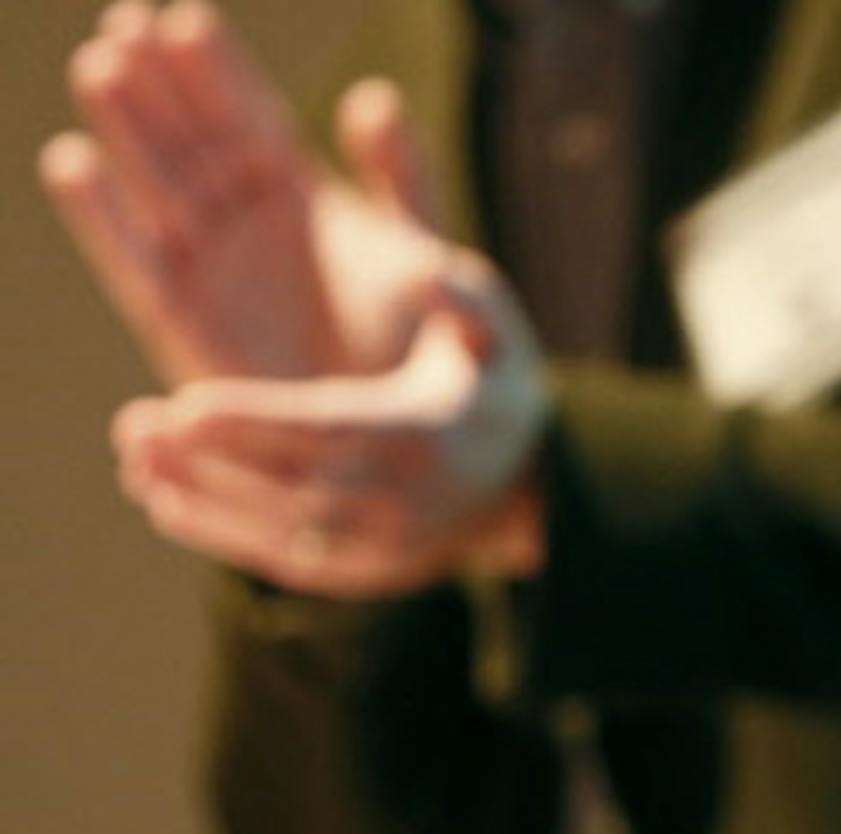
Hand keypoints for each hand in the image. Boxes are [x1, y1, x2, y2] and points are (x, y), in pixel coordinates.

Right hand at [42, 1, 444, 383]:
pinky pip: (137, 262)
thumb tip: (374, 97)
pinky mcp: (184, 321)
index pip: (250, 114)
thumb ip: (402, 178)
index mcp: (298, 191)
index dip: (216, 68)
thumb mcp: (418, 249)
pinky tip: (71, 161)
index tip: (184, 16)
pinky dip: (102, 217)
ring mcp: (210, 265)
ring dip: (127, 128)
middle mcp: (241, 218)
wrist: (402, 435)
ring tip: (102, 66)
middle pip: (191, 135)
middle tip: (126, 23)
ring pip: (157, 184)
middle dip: (158, 80)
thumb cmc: (419, 344)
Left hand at [111, 249, 548, 596]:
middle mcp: (407, 501)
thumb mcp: (493, 324)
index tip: (181, 406)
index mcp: (429, 435)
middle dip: (208, 461)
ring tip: (136, 464)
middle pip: (290, 486)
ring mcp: (388, 547)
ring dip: (202, 500)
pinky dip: (222, 535)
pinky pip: (286, 560)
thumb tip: (424, 269)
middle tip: (133, 430)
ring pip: (279, 530)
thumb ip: (456, 289)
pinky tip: (166, 503)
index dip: (250, 422)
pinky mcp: (369, 573)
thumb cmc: (493, 382)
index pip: (328, 431)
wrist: (532, 481)